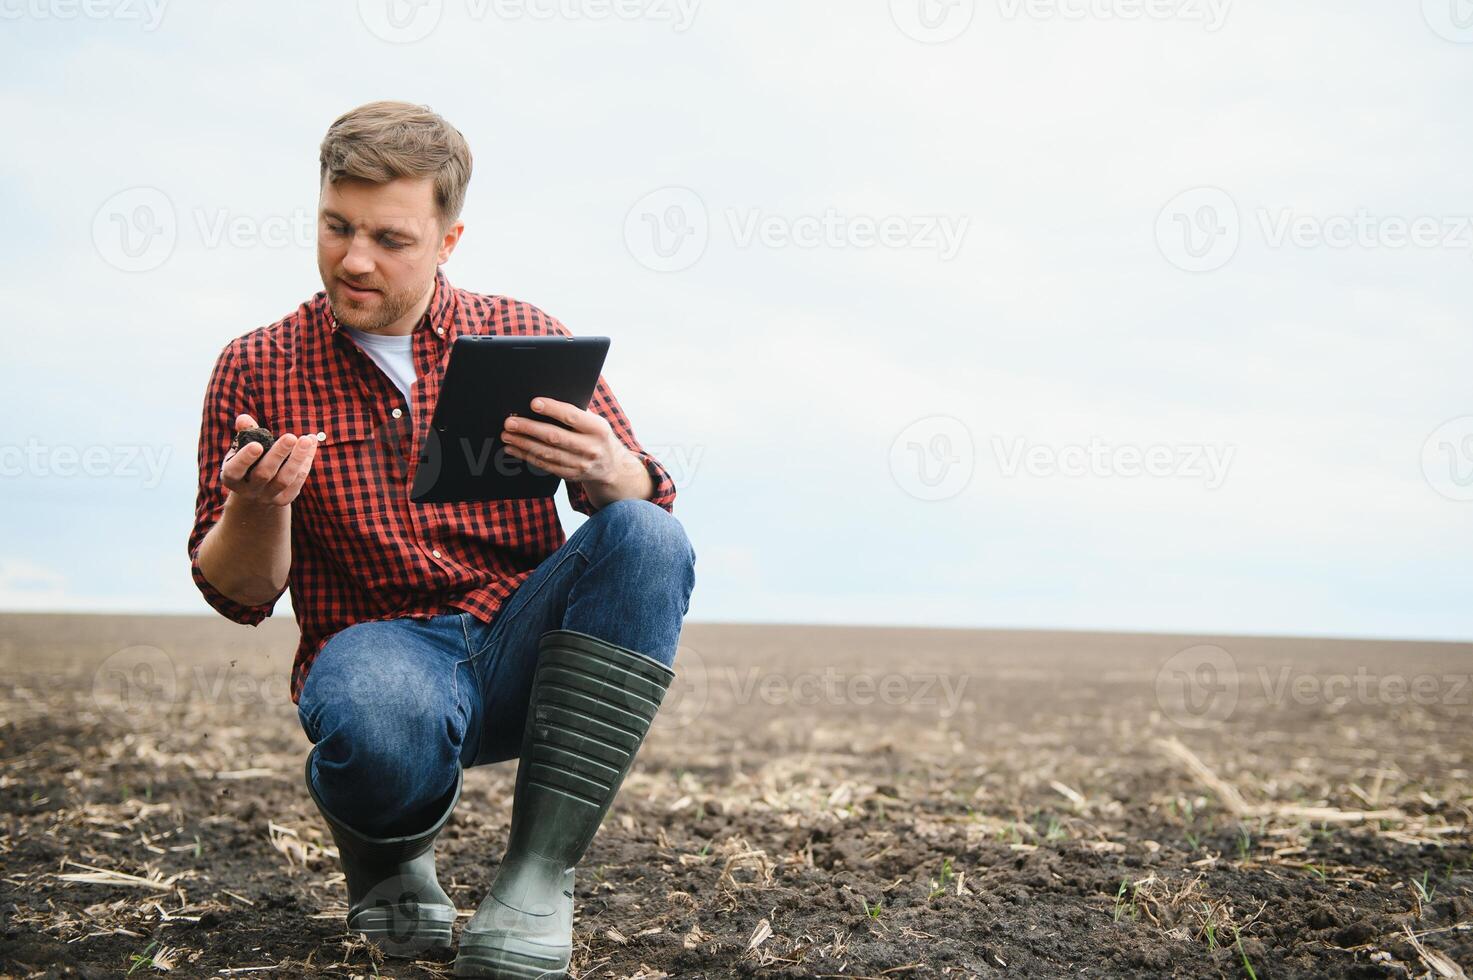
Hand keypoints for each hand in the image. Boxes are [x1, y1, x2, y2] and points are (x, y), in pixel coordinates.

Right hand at [222, 414, 317, 506]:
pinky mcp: (284, 499)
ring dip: (297, 458)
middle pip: (264, 474)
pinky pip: (297, 481)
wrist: (256, 493)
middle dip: (278, 455)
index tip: (257, 445)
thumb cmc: (248, 463)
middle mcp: (249, 490)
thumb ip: (244, 433)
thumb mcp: (241, 449)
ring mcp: (267, 497)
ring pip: (284, 479)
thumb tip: (244, 418)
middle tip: (290, 437)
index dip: (245, 459)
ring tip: (306, 439)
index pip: (235, 470)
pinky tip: (311, 444)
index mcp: (232, 477)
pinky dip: (306, 462)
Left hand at [500, 397, 641, 485]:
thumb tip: (543, 403)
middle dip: (529, 428)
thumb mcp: (595, 421)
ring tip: (507, 435)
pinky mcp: (571, 475)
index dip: (552, 409)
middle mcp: (590, 447)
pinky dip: (527, 456)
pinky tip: (514, 449)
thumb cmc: (597, 436)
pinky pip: (544, 465)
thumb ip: (575, 413)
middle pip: (554, 437)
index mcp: (598, 429)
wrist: (612, 466)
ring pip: (546, 453)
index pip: (572, 417)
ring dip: (523, 443)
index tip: (533, 403)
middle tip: (510, 422)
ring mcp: (580, 464)